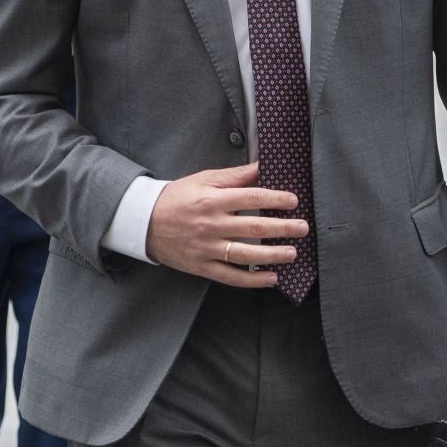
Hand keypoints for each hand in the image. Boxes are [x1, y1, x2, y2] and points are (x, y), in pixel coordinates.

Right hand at [145, 162, 307, 287]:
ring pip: (246, 255)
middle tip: (303, 228)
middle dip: (283, 228)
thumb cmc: (177, 198)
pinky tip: (271, 278)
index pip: (250, 198)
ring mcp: (206, 248)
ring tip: (293, 253)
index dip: (275, 200)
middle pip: (254, 228)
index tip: (293, 201)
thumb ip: (234, 176)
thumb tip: (261, 167)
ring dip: (273, 256)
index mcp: (212, 200)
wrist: (144, 222)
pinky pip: (231, 277)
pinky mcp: (202, 266)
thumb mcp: (203, 180)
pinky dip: (253, 280)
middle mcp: (211, 225)